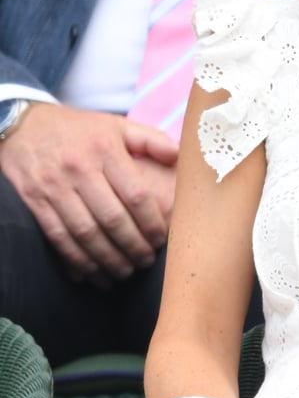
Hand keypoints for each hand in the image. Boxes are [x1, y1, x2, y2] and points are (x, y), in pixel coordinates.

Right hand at [0, 102, 177, 285]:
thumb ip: (150, 139)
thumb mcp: (116, 125)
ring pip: (86, 233)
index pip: (136, 194)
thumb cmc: (80, 130)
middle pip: (112, 218)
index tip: (162, 239)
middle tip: (147, 261)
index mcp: (106, 149)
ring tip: (125, 271)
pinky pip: (58, 237)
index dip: (152, 222)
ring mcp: (54, 186)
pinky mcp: (34, 200)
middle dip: (133, 246)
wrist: (21, 125)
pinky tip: (92, 272)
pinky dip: (76, 259)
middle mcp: (79, 168)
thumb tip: (179, 155)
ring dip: (108, 259)